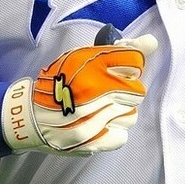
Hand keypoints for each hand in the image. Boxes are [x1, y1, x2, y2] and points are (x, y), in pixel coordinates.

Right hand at [2, 33, 157, 155]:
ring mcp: (94, 118)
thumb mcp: (82, 56)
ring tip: (102, 108)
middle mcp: (94, 91)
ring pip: (131, 114)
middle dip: (126, 90)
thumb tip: (152, 42)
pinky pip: (122, 135)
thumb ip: (118, 50)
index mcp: (91, 65)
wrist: (32, 115)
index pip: (136, 61)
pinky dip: (113, 130)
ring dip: (120, 111)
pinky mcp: (93, 141)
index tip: (122, 70)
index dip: (131, 66)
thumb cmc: (59, 83)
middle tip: (109, 91)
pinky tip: (99, 123)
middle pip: (136, 90)